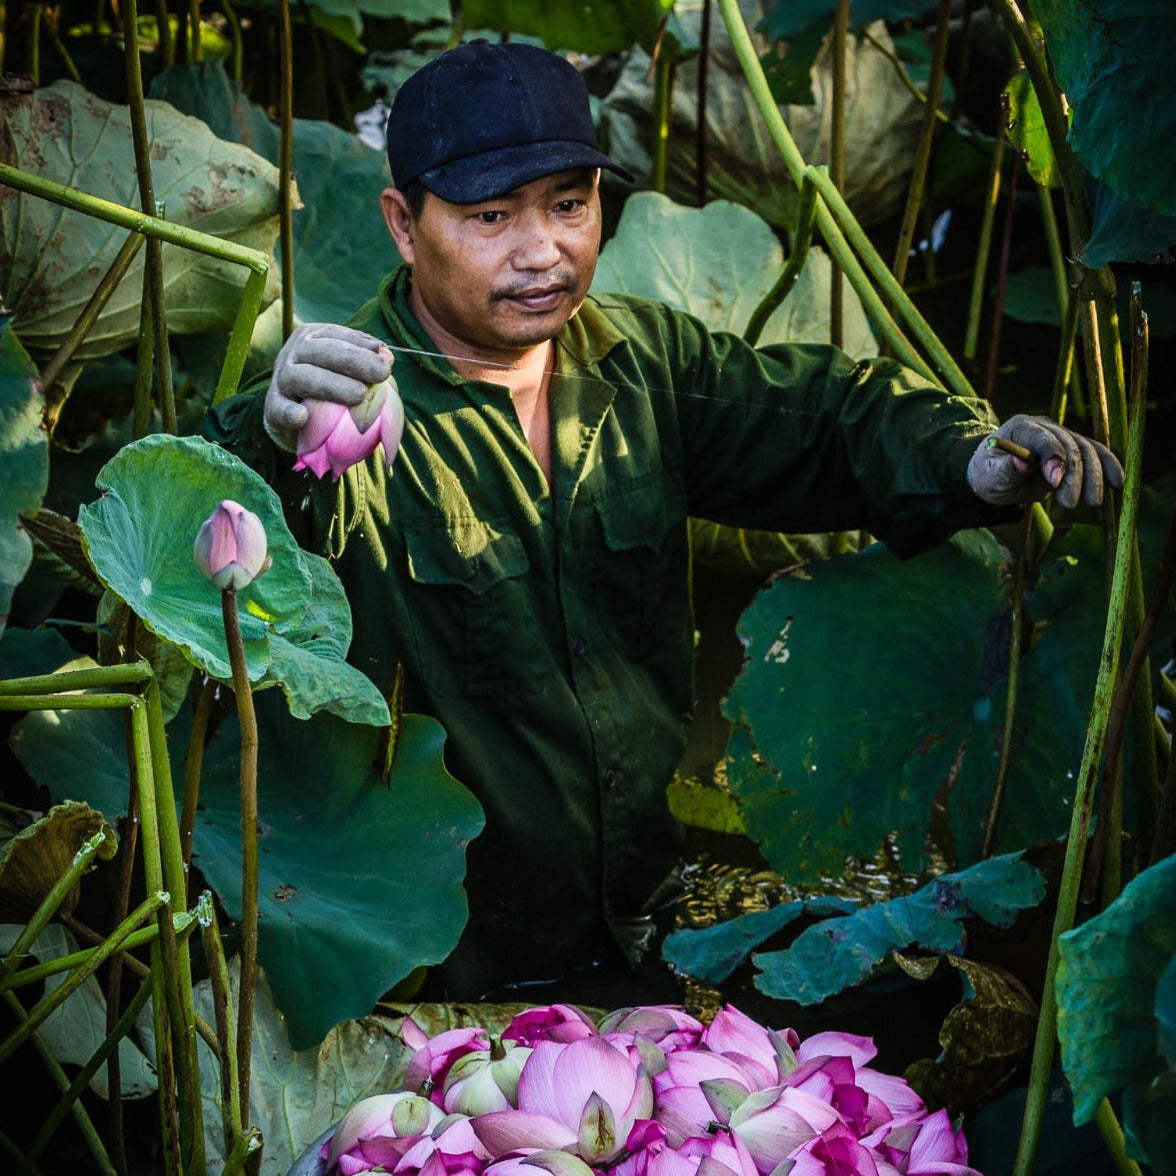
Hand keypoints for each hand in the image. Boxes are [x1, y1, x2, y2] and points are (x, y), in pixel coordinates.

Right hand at [263, 324, 393, 451]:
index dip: (362, 345)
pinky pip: (280, 410)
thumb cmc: (329, 389)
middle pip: (321, 352)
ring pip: (303, 377)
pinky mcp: (273, 408)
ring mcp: (280, 380)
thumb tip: (388, 357)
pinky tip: (302, 417)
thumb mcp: (345, 370)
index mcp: (312, 338)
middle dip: (354, 361)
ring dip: (332, 385)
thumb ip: (365, 363)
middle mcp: (293, 353)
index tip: (387, 360)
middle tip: (381, 374)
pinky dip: (290, 412)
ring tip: (359, 395)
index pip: (337, 335)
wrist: (293, 416)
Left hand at [967, 414, 1123, 508]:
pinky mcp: (1073, 449)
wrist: (994, 475)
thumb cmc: (987, 474)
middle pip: (1069, 446)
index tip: (1056, 482)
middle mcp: (1045, 427)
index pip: (1043, 438)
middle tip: (1070, 503)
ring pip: (1086, 450)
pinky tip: (1118, 483)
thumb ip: (1004, 470)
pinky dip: (1108, 467)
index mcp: (1021, 427)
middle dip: (1074, 475)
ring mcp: (1061, 436)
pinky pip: (1095, 454)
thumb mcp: (988, 476)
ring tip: (1092, 503)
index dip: (1053, 458)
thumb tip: (1020, 463)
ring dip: (1093, 477)